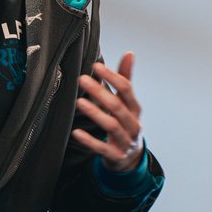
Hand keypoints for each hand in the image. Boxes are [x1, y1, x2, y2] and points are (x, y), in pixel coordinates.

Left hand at [71, 51, 144, 171]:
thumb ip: (126, 79)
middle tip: (82, 79)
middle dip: (100, 93)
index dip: (112, 77)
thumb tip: (129, 53)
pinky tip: (76, 132)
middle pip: (117, 106)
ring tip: (79, 102)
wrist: (131, 158)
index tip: (96, 66)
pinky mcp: (115, 155)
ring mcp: (125, 141)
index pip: (127, 90)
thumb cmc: (125, 123)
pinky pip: (102, 148)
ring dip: (95, 113)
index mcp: (135, 108)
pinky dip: (89, 140)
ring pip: (111, 126)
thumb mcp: (128, 103)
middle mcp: (133, 124)